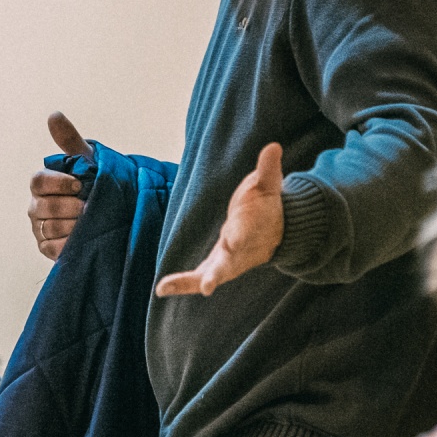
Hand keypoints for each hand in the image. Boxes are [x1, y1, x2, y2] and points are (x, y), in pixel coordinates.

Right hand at [28, 113, 91, 259]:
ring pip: (50, 228)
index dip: (58, 183)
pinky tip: (85, 238)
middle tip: (91, 207)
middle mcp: (36, 207)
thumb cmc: (95, 183)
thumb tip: (54, 114)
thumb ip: (69, 140)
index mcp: (41, 184)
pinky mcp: (47, 249)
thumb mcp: (86, 161)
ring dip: (74, 226)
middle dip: (70, 207)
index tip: (80, 184)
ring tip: (92, 222)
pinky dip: (70, 244)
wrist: (112, 211)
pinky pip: (53, 248)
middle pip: (44, 207)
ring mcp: (40, 229)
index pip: (38, 181)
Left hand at [154, 143, 284, 296]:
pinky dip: (181, 285)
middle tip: (208, 286)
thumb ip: (268, 169)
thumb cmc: (267, 204)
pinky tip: (160, 290)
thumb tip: (274, 146)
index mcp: (252, 229)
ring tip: (164, 288)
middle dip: (217, 274)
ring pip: (210, 276)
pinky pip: (197, 278)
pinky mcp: (216, 267)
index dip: (239, 235)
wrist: (275, 230)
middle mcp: (240, 251)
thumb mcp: (268, 184)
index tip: (232, 239)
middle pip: (228, 264)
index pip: (245, 232)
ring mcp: (228, 262)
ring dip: (189, 283)